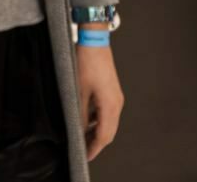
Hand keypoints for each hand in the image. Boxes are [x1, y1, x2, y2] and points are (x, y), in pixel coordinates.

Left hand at [77, 39, 123, 160]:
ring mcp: (116, 97)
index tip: (85, 156)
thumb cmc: (87, 62)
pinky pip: (108, 112)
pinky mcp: (113, 91)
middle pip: (110, 132)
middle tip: (83, 150)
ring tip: (83, 136)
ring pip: (109, 123)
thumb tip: (79, 130)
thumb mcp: (79, 91)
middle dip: (97, 143)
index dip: (94, 148)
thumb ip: (80, 115)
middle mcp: (117, 103)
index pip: (104, 136)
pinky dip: (99, 121)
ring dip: (98, 132)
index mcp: (111, 105)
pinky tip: (87, 120)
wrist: (94, 41)